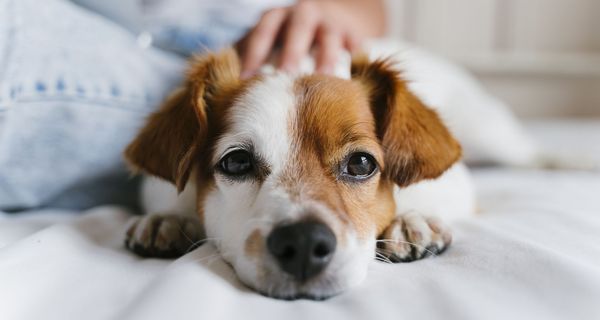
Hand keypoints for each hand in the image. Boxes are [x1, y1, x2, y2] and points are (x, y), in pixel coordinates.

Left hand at [236, 0, 385, 77]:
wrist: (332, 19)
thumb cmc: (288, 41)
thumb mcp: (268, 43)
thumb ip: (250, 60)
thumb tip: (223, 93)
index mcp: (276, 18)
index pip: (261, 34)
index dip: (253, 56)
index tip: (246, 82)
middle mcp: (303, 14)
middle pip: (297, 30)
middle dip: (292, 53)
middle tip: (287, 78)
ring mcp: (331, 22)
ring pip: (329, 38)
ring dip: (327, 59)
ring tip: (326, 82)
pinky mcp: (355, 34)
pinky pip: (357, 47)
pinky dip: (356, 61)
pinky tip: (355, 81)